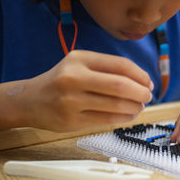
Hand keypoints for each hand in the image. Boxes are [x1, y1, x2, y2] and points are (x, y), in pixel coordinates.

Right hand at [23, 50, 152, 131]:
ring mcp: (71, 101)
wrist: (30, 100)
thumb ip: (108, 69)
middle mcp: (74, 78)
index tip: (148, 83)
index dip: (141, 75)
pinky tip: (129, 115)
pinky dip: (124, 117)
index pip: (120, 65)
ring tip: (139, 106)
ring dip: (135, 107)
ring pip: (116, 105)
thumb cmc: (62, 81)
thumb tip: (143, 82)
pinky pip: (107, 119)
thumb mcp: (80, 65)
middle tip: (147, 97)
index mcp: (79, 59)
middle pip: (120, 85)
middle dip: (141, 92)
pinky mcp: (72, 120)